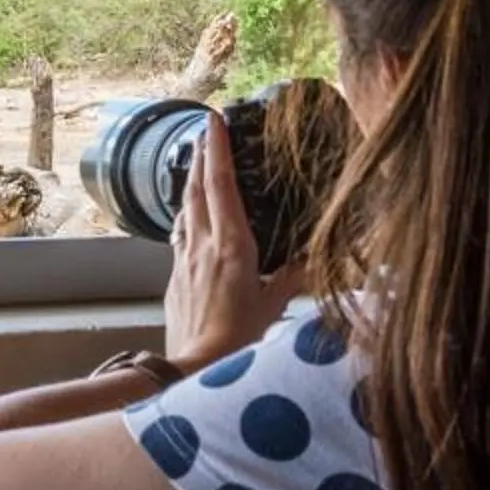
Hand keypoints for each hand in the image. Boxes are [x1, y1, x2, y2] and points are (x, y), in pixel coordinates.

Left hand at [161, 112, 300, 370]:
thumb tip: (314, 258)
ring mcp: (185, 259)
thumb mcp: (274, 305)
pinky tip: (188, 214)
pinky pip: (180, 233)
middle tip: (205, 128)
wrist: (194, 367)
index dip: (219, 151)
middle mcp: (203, 245)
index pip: (222, 186)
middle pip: (198, 188)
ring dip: (191, 180)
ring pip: (186, 208)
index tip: (215, 121)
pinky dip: (186, 213)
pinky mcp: (175, 276)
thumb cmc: (238, 339)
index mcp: (232, 246)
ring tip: (197, 161)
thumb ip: (293, 277)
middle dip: (202, 155)